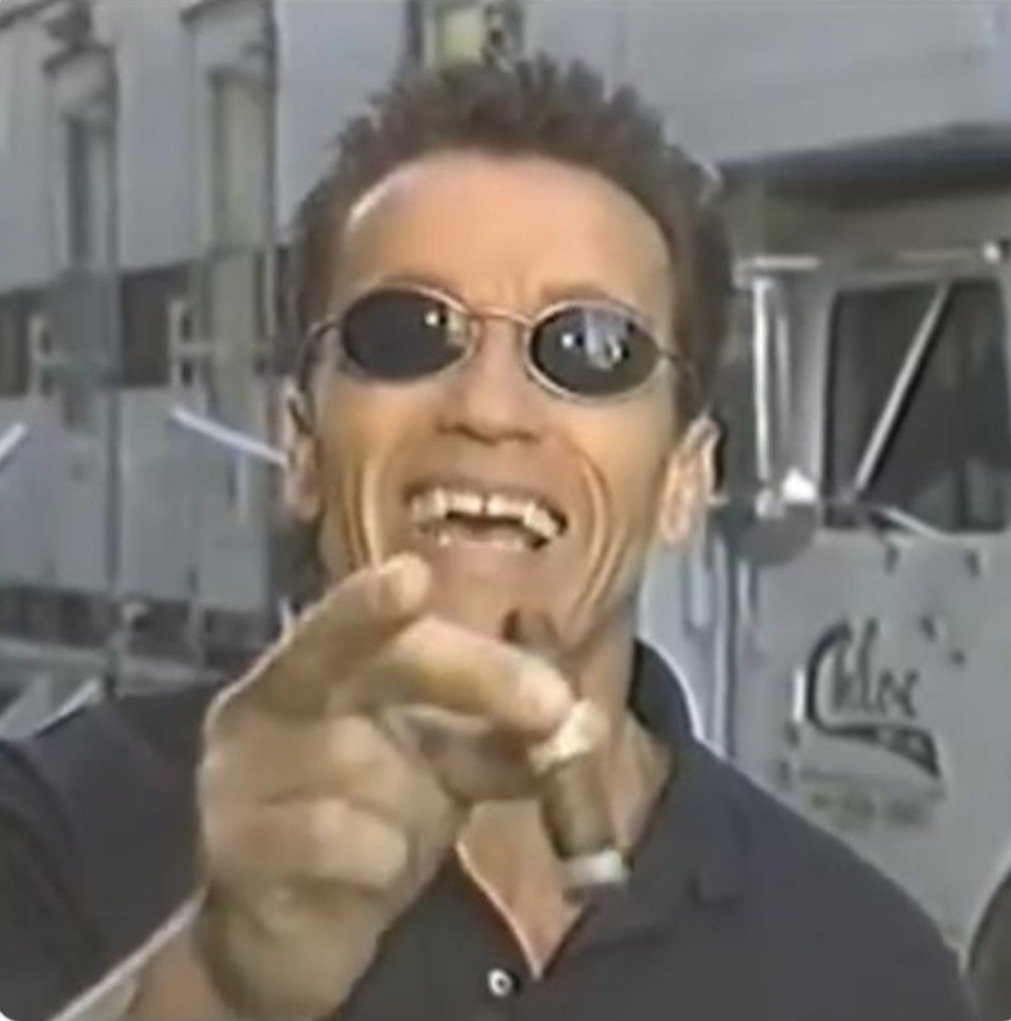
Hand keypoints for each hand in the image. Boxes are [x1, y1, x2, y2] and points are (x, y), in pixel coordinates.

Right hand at [195, 555, 572, 1018]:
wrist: (288, 930)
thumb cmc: (368, 823)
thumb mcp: (442, 771)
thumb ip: (499, 740)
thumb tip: (577, 720)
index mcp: (311, 670)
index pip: (349, 626)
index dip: (373, 603)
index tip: (416, 576)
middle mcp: (263, 707)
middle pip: (349, 665)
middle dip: (462, 673)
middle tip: (552, 703)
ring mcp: (237, 779)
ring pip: (361, 768)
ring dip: (413, 808)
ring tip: (397, 837)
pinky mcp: (236, 853)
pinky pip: (337, 840)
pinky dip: (378, 858)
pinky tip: (367, 872)